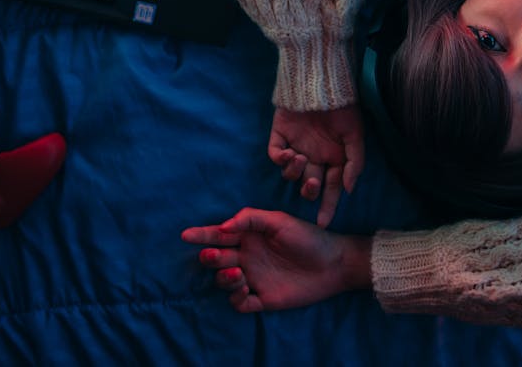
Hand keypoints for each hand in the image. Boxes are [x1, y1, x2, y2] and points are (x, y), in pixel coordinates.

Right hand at [181, 208, 371, 312]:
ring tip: (234, 272)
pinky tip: (246, 290)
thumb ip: (250, 219)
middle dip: (209, 257)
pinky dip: (237, 298)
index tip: (186, 235)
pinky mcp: (263, 299)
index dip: (202, 234)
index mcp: (250, 236)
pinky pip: (240, 303)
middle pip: (217, 258)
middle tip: (213, 255)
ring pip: (225, 281)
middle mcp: (248, 257)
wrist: (334, 264)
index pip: (220, 235)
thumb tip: (223, 227)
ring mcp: (254, 278)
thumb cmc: (308, 238)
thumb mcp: (280, 221)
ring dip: (223, 278)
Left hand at [269, 106, 364, 226]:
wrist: (322, 84)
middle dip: (309, 190)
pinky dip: (279, 159)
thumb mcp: (355, 136)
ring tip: (300, 158)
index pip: (331, 189)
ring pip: (290, 174)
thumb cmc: (343, 109)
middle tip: (313, 183)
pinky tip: (288, 154)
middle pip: (308, 186)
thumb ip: (353, 164)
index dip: (328, 206)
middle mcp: (314, 157)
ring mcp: (296, 147)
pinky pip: (275, 155)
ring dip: (294, 172)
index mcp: (333, 159)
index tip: (323, 223)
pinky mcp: (280, 137)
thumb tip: (348, 190)